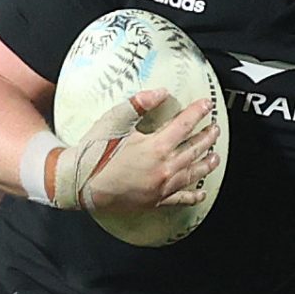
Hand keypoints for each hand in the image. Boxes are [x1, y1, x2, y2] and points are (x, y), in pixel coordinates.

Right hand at [53, 90, 218, 216]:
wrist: (79, 182)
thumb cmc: (95, 152)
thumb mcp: (115, 120)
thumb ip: (139, 104)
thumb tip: (160, 92)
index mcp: (156, 146)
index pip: (185, 125)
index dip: (197, 112)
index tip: (207, 105)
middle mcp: (164, 167)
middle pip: (194, 149)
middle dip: (207, 137)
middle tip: (215, 128)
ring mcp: (161, 186)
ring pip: (193, 174)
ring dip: (206, 163)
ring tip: (215, 156)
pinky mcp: (155, 200)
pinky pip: (180, 199)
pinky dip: (193, 196)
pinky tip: (200, 193)